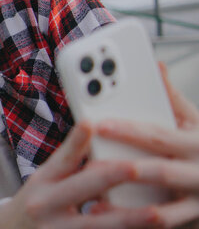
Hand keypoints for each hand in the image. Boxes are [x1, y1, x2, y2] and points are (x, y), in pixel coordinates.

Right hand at [0, 122, 160, 228]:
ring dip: (128, 218)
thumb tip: (91, 128)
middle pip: (81, 188)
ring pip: (95, 225)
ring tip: (155, 213)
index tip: (90, 123)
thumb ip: (67, 161)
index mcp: (42, 181)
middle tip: (135, 167)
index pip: (61, 158)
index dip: (77, 141)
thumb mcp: (44, 178)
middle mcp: (45, 205)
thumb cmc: (36, 202)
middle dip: (111, 177)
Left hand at [96, 63, 198, 227]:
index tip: (99, 125)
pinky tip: (109, 220)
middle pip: (159, 172)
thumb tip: (156, 67)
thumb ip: (173, 100)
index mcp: (196, 144)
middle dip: (123, 170)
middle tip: (90, 166)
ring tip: (93, 202)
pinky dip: (135, 226)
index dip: (128, 130)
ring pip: (161, 211)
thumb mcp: (194, 123)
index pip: (158, 135)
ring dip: (126, 208)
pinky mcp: (192, 223)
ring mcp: (197, 203)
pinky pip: (163, 227)